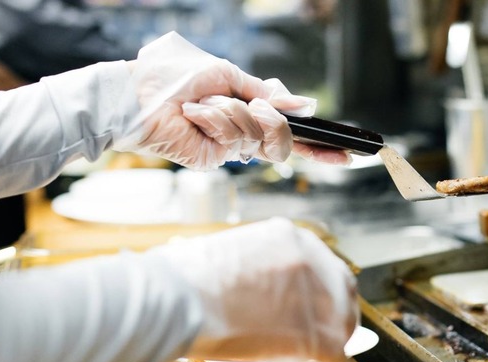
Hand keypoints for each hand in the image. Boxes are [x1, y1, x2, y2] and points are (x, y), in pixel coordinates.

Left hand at [114, 32, 350, 169]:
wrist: (142, 94)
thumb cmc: (179, 79)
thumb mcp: (231, 75)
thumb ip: (268, 93)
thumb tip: (305, 106)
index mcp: (248, 115)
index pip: (291, 135)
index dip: (318, 145)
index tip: (346, 152)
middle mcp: (243, 135)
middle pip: (285, 143)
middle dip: (285, 130)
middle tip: (273, 118)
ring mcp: (230, 149)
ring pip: (261, 138)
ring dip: (234, 113)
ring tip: (205, 105)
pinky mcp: (215, 159)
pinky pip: (235, 138)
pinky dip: (217, 119)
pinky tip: (195, 116)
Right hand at [148, 217, 358, 361]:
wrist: (173, 300)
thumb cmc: (180, 277)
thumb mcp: (226, 251)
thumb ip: (250, 264)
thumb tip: (245, 283)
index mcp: (287, 236)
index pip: (322, 262)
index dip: (323, 286)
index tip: (320, 300)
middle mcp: (307, 258)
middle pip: (342, 288)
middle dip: (340, 309)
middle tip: (333, 327)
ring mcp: (312, 296)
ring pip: (342, 322)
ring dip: (338, 338)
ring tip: (331, 354)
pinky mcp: (310, 334)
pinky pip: (334, 353)